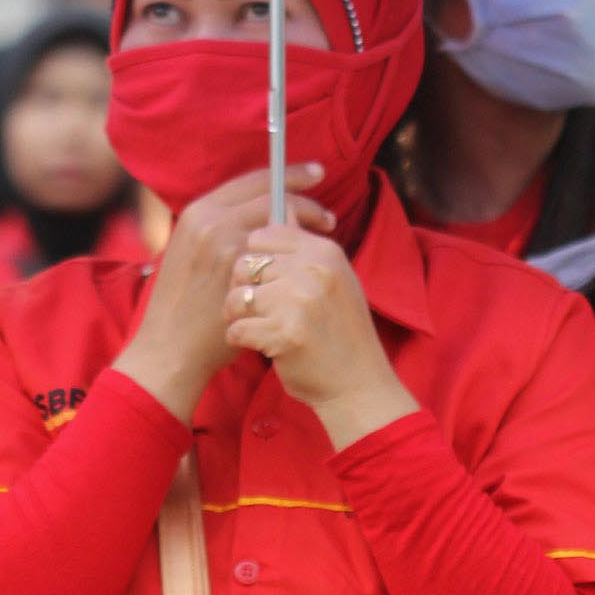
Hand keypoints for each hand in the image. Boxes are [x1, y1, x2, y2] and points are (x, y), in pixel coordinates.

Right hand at [115, 165, 332, 424]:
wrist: (170, 348)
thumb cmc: (183, 304)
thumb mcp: (192, 251)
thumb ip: (222, 227)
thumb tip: (263, 211)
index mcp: (199, 211)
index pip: (254, 180)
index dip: (289, 174)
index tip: (314, 173)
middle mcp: (211, 221)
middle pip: (272, 194)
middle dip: (306, 197)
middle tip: (329, 212)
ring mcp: (227, 247)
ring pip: (281, 222)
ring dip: (308, 223)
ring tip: (327, 232)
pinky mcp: (241, 275)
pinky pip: (282, 253)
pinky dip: (301, 250)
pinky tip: (311, 258)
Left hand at [224, 222, 413, 447]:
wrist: (358, 385)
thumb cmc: (339, 332)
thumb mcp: (332, 279)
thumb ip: (303, 248)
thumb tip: (277, 209)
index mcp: (324, 251)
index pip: (265, 233)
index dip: (254, 256)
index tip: (261, 278)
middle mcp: (314, 269)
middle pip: (246, 261)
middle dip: (242, 286)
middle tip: (255, 307)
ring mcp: (300, 301)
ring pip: (237, 294)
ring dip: (236, 314)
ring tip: (252, 326)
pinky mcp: (286, 333)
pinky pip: (238, 327)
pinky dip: (239, 339)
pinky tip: (253, 345)